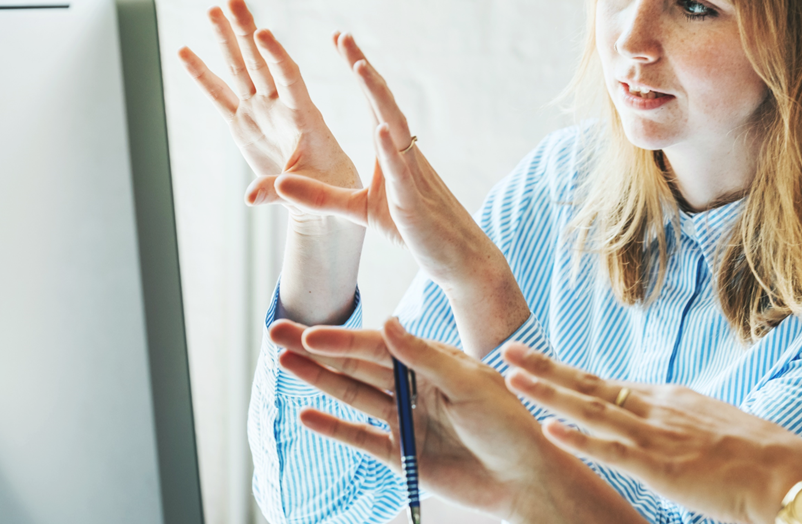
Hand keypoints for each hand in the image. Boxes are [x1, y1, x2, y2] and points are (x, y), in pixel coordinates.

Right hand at [180, 0, 364, 324]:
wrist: (323, 199)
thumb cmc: (329, 193)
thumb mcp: (314, 194)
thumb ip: (281, 191)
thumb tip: (250, 198)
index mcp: (305, 118)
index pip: (290, 80)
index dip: (277, 57)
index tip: (263, 34)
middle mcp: (280, 108)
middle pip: (261, 63)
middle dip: (246, 32)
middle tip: (234, 0)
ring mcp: (260, 113)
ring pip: (241, 69)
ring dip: (227, 40)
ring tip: (213, 8)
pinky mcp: (244, 124)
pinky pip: (219, 95)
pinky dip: (202, 75)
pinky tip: (185, 51)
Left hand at [271, 39, 527, 355]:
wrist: (458, 258)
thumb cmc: (415, 229)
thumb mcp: (359, 210)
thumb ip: (321, 197)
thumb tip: (281, 182)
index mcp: (392, 151)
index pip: (374, 102)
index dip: (358, 70)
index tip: (340, 40)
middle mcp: (404, 153)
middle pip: (383, 102)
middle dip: (363, 68)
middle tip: (343, 36)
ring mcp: (412, 173)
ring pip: (395, 126)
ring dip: (377, 96)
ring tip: (360, 67)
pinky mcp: (414, 200)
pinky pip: (402, 170)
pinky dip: (390, 148)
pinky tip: (381, 128)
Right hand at [272, 318, 645, 523]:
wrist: (525, 478)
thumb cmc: (509, 424)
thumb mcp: (471, 385)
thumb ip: (425, 357)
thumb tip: (388, 323)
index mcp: (434, 362)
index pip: (379, 346)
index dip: (343, 340)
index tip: (309, 332)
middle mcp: (416, 386)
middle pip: (357, 364)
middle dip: (317, 349)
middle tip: (276, 332)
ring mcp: (407, 420)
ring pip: (354, 395)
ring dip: (318, 380)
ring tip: (283, 363)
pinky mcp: (404, 454)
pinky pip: (361, 438)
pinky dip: (334, 427)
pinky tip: (306, 414)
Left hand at [503, 343, 801, 523]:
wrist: (790, 473)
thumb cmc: (759, 458)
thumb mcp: (712, 430)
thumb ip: (682, 427)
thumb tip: (666, 430)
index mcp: (669, 400)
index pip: (607, 385)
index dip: (567, 374)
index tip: (537, 363)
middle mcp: (658, 409)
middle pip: (589, 384)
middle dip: (546, 369)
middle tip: (508, 351)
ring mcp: (658, 435)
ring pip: (591, 409)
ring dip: (548, 393)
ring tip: (512, 378)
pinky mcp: (662, 467)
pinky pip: (612, 451)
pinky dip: (578, 439)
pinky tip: (550, 429)